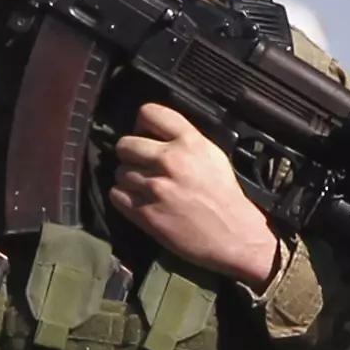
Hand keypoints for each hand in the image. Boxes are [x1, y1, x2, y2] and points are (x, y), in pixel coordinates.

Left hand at [106, 103, 281, 288]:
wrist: (233, 236)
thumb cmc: (225, 198)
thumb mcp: (213, 156)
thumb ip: (184, 140)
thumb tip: (157, 135)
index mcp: (189, 142)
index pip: (149, 112)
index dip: (142, 124)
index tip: (144, 134)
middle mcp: (169, 160)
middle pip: (125, 144)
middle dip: (130, 154)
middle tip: (140, 165)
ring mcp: (155, 187)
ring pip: (120, 172)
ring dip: (128, 179)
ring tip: (145, 188)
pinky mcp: (145, 212)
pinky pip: (116, 195)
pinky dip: (123, 197)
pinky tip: (138, 201)